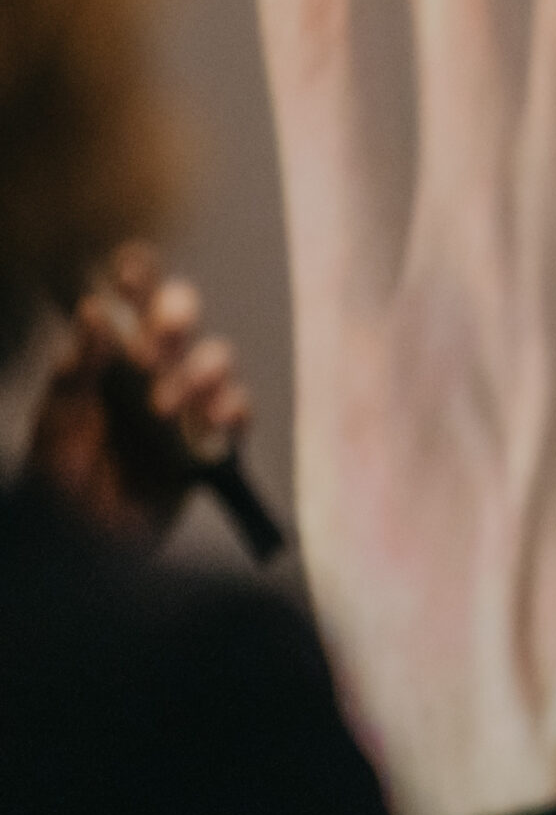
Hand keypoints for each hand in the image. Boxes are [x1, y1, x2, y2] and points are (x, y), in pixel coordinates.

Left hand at [27, 244, 252, 542]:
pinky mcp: (212, 441)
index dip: (137, 274)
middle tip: (157, 342)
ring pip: (216, 358)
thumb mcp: (56, 418)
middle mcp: (153, 367)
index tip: (129, 272)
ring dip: (196, 374)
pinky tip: (212, 421)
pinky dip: (232, 409)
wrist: (85, 541)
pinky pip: (239, 411)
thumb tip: (93, 309)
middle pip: (183, 314)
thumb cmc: (60, 476)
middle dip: (176, 317)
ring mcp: (187, 402)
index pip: (130, 297)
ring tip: (162, 409)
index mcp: (111, 353)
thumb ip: (77, 366)